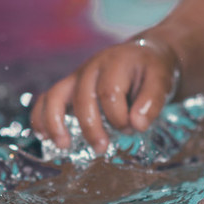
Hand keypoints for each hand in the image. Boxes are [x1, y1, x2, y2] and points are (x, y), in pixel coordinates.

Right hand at [29, 37, 179, 153]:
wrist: (145, 54)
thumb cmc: (152, 71)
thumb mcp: (161, 81)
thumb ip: (152, 102)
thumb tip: (136, 125)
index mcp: (116, 62)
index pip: (110, 93)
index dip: (119, 117)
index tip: (133, 129)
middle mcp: (92, 66)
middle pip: (82, 97)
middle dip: (91, 127)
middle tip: (103, 148)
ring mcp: (78, 76)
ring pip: (56, 95)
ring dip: (56, 122)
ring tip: (64, 145)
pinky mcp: (70, 87)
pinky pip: (46, 98)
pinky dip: (41, 117)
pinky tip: (45, 136)